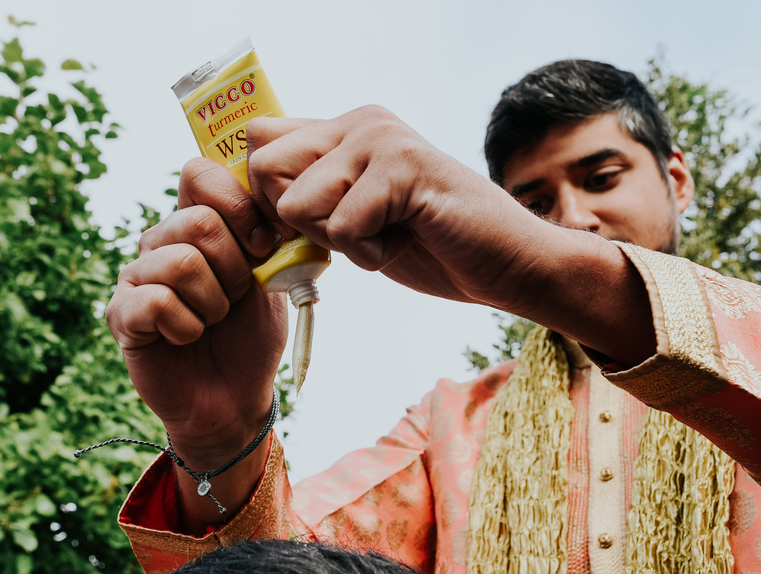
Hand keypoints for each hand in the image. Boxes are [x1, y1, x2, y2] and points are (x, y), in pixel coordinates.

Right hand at [105, 159, 287, 529]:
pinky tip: (185, 338)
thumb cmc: (251, 336)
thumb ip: (268, 235)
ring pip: (181, 263)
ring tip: (212, 321)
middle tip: (234, 299)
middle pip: (199, 222)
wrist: (234, 398)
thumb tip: (271, 193)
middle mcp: (160, 241)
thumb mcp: (272, 279)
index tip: (262, 245)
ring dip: (214, 304)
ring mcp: (135, 276)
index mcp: (196, 223)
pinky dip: (186, 327)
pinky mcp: (121, 315)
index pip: (200, 173)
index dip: (239, 205)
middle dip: (235, 269)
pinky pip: (157, 302)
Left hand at [244, 109, 654, 363]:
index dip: (266, 197)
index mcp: (345, 128)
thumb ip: (315, 196)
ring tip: (384, 236)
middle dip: (296, 222)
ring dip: (336, 241)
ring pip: (297, 202)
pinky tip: (405, 243)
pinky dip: (369, 257)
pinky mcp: (402, 167)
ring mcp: (381, 139)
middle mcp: (359, 121)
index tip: (307, 229)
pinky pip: (343, 229)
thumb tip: (251, 200)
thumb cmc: (435, 246)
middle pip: (263, 168)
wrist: (509, 264)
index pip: (257, 139)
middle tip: (350, 234)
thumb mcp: (358, 218)